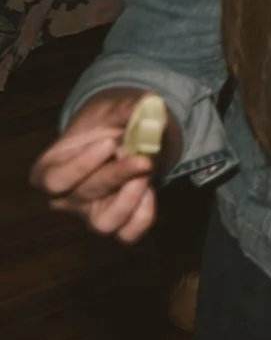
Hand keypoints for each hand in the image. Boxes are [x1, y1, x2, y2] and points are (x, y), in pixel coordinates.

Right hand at [32, 90, 168, 242]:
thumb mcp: (112, 111)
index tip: (109, 143)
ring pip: (105, 224)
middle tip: (142, 156)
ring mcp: (90, 215)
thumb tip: (149, 105)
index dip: (82, 165)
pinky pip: (128, 234)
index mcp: (50, 170)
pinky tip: (151, 192)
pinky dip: (144, 216)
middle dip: (118, 174)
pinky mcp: (117, 224)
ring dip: (130, 198)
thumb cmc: (107, 127)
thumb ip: (127, 108)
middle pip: (84, 196)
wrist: (125, 142)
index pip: (55, 180)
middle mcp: (66, 198)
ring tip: (147, 172)